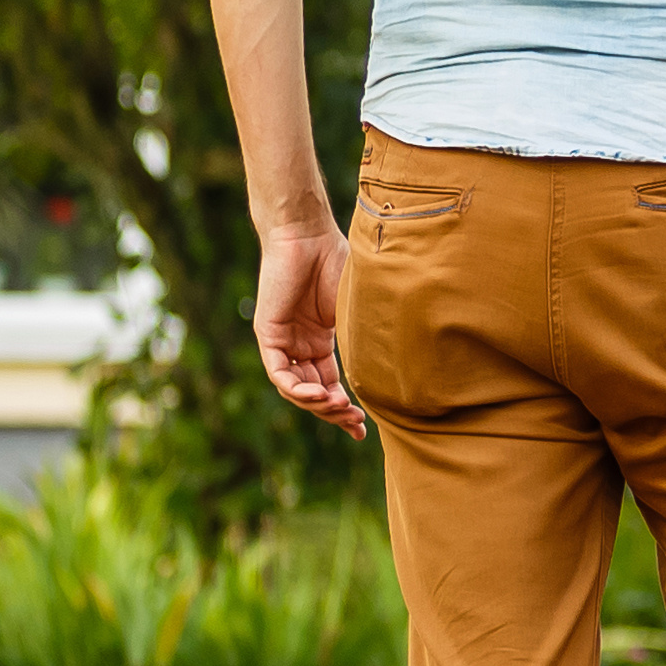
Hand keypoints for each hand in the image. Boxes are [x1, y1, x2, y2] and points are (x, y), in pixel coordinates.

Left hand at [253, 222, 366, 438]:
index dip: (345, 409)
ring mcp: (283, 341)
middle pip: (313, 392)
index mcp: (321, 341)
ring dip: (317, 404)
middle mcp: (300, 345)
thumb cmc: (338, 261)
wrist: (308, 234)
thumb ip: (365, 337)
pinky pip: (279, 372)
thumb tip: (396, 368)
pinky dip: (296, 388)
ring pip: (294, 388)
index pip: (330, 384)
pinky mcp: (269, 333)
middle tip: (356, 424)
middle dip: (334, 413)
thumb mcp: (358, 309)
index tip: (363, 431)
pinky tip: (318, 395)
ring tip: (340, 408)